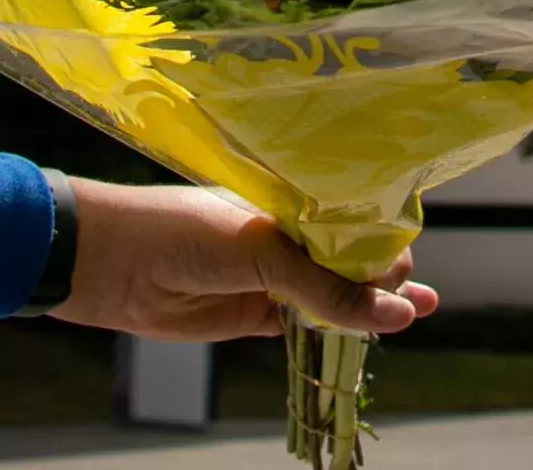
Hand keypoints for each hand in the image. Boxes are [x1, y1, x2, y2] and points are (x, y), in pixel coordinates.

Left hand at [50, 179, 440, 342]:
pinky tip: (377, 329)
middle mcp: (284, 237)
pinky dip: (339, 329)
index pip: (351, 219)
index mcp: (287, 202)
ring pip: (334, 293)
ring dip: (373, 303)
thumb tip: (394, 312)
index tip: (401, 262)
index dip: (380, 241)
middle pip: (349, 258)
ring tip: (423, 308)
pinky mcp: (255, 314)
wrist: (109, 263)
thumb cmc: (182, 233)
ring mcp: (271, 277)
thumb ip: (325, 287)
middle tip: (409, 293)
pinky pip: (307, 322)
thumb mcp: (262, 252)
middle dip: (385, 274)